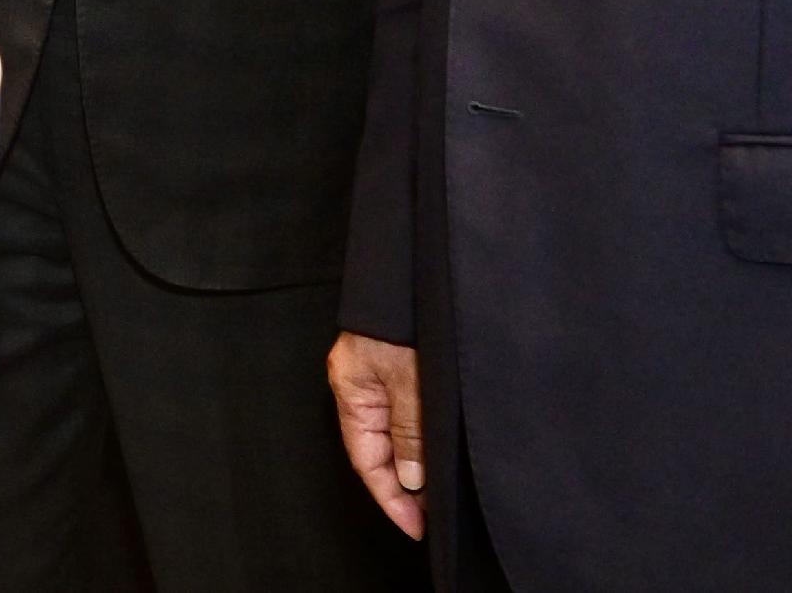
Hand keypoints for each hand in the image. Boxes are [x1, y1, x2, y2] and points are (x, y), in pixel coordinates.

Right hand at [326, 332, 425, 539]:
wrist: (412, 265)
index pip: (367, 459)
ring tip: (440, 491)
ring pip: (394, 431)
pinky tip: (436, 447)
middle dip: (403, 485)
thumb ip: (409, 430)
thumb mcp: (411, 379)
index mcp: (352, 388)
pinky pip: (405, 411)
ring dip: (415, 461)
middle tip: (433, 516)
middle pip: (378, 449)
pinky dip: (420, 435)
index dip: (390, 498)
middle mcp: (360, 383)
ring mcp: (378, 371)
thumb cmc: (403, 313)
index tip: (416, 526)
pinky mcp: (397, 361)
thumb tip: (411, 480)